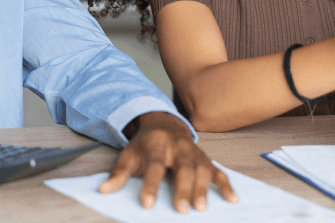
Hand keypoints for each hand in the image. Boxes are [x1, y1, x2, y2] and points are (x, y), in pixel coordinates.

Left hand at [98, 112, 237, 212]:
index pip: (154, 166)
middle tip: (181, 209)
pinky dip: (226, 185)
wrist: (164, 125)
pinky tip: (232, 200)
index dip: (150, 185)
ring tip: (202, 209)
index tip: (147, 204)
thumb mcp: (128, 155)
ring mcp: (195, 152)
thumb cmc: (144, 146)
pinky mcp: (206, 159)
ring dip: (203, 189)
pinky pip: (218, 172)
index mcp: (156, 144)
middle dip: (182, 189)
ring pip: (201, 170)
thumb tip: (103, 190)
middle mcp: (178, 146)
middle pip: (182, 168)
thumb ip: (118, 174)